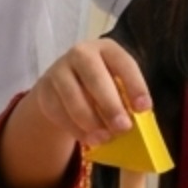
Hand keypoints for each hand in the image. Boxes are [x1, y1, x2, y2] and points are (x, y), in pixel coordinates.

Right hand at [24, 39, 149, 151]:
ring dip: (91, 120)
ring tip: (105, 138)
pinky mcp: (44, 89)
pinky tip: (89, 138)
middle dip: (110, 104)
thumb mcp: (117, 85)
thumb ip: (126, 98)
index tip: (144, 108)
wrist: (65, 86)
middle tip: (123, 127)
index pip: (123, 62)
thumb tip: (134, 122)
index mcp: (107, 49)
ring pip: (72, 95)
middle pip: (94, 76)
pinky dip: (75, 128)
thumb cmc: (102, 86)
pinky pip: (58, 110)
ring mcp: (59, 70)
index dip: (135, 85)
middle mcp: (81, 53)